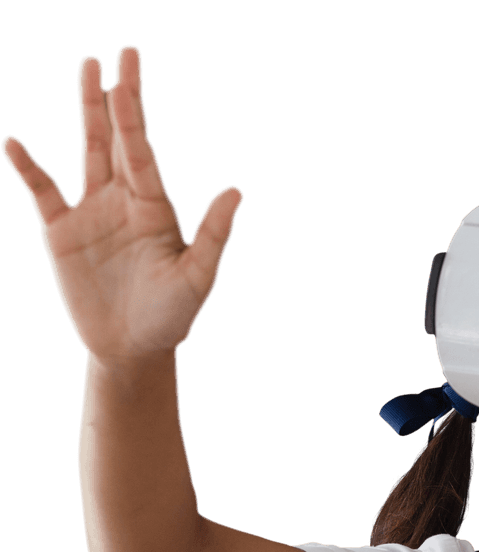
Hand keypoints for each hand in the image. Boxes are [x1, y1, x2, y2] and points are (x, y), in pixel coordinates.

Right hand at [3, 46, 242, 360]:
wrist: (134, 348)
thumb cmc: (173, 316)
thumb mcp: (198, 278)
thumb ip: (213, 235)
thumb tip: (236, 191)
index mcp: (157, 207)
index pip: (143, 152)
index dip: (133, 118)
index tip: (126, 85)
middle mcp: (125, 200)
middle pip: (119, 139)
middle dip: (121, 99)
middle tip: (123, 55)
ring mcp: (93, 212)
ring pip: (88, 150)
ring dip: (87, 111)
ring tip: (88, 69)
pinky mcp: (61, 232)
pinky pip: (43, 191)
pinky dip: (29, 168)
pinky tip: (15, 144)